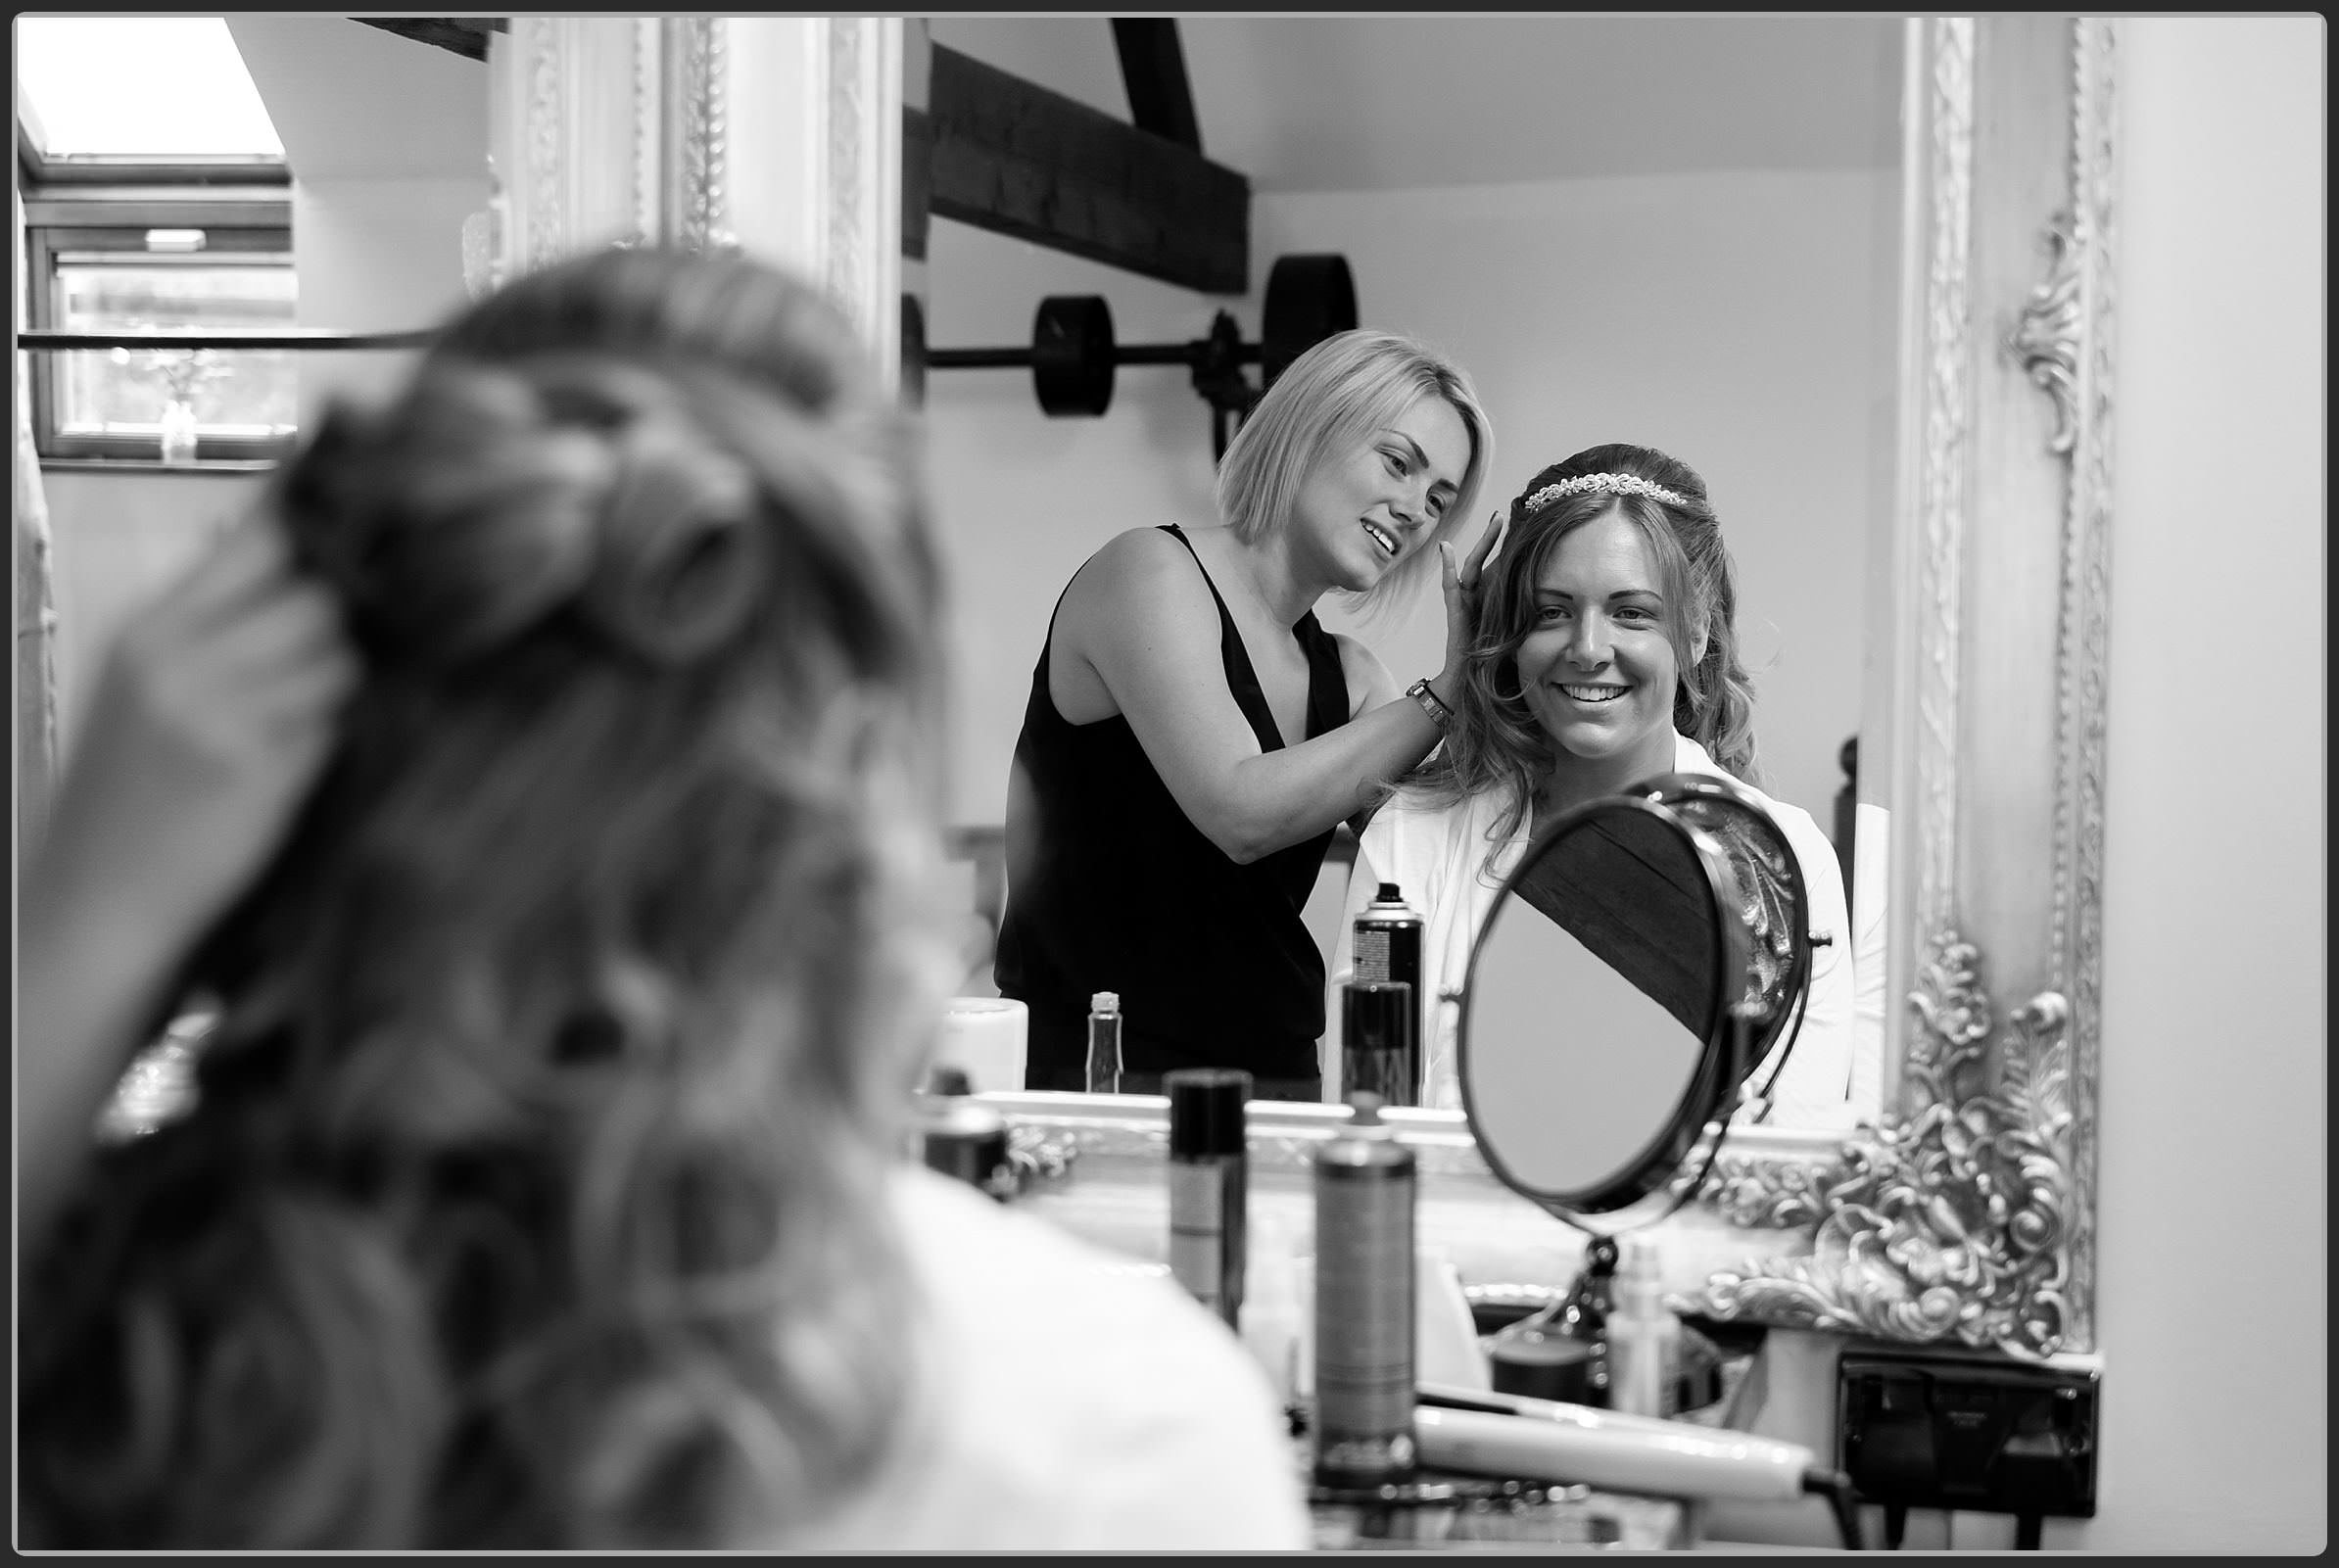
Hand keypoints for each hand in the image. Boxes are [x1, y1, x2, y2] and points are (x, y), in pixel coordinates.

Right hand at [36, 507, 359, 951]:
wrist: (99, 901)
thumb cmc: (130, 794)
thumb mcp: (144, 688)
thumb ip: (211, 621)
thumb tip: (296, 550)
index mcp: (151, 631)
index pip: (258, 539)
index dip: (316, 541)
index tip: (350, 553)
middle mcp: (185, 661)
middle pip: (315, 597)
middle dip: (340, 626)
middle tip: (331, 663)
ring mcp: (227, 715)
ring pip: (341, 659)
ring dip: (347, 685)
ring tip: (309, 720)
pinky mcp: (267, 770)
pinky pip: (339, 724)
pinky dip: (339, 736)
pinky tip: (310, 760)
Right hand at [1432, 504, 1510, 703]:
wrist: (1470, 682)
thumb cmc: (1495, 662)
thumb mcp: (1516, 633)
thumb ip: (1527, 618)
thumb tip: (1557, 611)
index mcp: (1490, 601)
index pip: (1499, 569)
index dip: (1507, 550)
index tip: (1520, 529)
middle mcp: (1477, 598)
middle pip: (1483, 561)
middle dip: (1492, 538)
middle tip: (1501, 515)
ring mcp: (1464, 604)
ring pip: (1471, 568)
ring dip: (1480, 545)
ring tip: (1490, 523)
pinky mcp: (1455, 613)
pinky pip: (1451, 587)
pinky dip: (1447, 568)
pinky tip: (1446, 550)